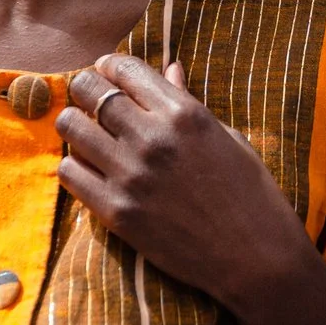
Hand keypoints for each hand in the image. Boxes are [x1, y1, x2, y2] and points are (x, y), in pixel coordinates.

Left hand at [56, 54, 310, 312]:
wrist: (256, 258)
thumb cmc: (251, 195)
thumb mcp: (226, 137)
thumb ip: (188, 103)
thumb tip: (169, 69)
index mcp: (184, 114)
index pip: (125, 69)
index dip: (109, 66)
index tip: (107, 73)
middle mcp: (153, 138)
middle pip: (89, 91)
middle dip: (85, 90)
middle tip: (89, 102)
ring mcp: (131, 175)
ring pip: (70, 128)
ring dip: (74, 126)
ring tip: (87, 135)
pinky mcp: (117, 212)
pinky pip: (69, 173)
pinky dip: (74, 166)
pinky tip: (90, 170)